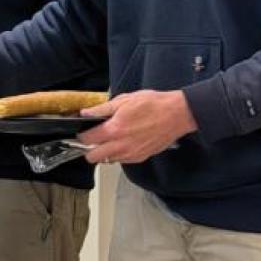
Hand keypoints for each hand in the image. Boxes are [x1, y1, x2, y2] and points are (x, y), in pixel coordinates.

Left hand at [77, 90, 196, 163]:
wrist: (177, 114)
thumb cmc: (154, 104)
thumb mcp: (125, 100)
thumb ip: (102, 109)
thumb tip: (86, 113)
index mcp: (115, 129)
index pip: (88, 139)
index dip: (82, 135)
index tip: (83, 132)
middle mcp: (121, 145)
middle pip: (93, 157)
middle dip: (89, 149)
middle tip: (93, 140)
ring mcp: (131, 154)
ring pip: (107, 160)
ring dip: (104, 153)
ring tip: (109, 140)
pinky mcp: (140, 157)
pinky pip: (121, 160)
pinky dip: (118, 154)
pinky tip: (123, 143)